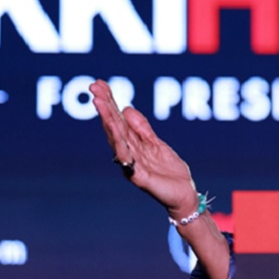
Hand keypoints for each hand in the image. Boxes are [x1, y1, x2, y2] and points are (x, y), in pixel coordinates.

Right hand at [90, 79, 199, 215]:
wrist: (184, 195)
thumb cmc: (170, 172)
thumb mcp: (157, 144)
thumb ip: (142, 128)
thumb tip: (126, 108)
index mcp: (132, 145)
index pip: (118, 120)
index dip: (109, 102)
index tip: (100, 84)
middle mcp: (128, 154)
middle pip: (114, 127)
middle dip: (104, 107)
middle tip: (94, 88)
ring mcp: (131, 165)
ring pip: (117, 140)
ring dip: (109, 121)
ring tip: (101, 104)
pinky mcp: (139, 178)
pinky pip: (128, 160)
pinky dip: (121, 146)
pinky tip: (115, 131)